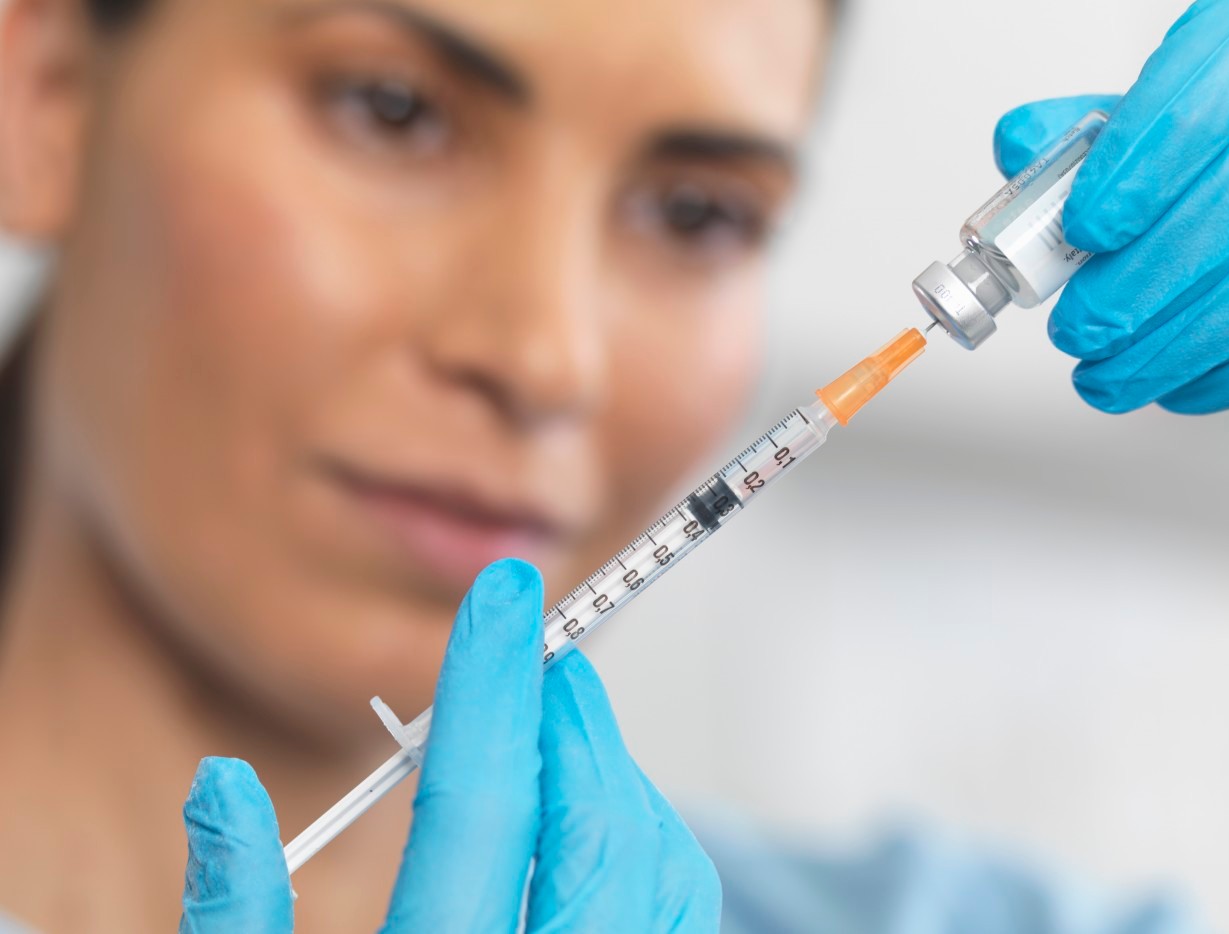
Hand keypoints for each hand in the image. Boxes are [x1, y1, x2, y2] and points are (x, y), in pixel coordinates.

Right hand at [178, 559, 720, 931]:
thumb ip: (229, 915)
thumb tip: (227, 787)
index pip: (473, 806)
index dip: (491, 684)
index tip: (509, 594)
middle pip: (592, 832)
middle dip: (573, 723)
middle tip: (542, 659)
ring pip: (658, 873)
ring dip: (618, 779)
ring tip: (562, 735)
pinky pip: (674, 920)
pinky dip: (646, 848)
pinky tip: (594, 828)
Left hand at [993, 0, 1228, 413]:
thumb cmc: (1218, 125)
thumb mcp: (1155, 100)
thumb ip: (1082, 127)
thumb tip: (1021, 150)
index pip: (1195, 107)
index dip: (1132, 174)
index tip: (1082, 231)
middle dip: (1135, 286)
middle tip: (1075, 329)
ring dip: (1170, 349)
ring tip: (1102, 376)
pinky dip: (1223, 376)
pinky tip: (1171, 385)